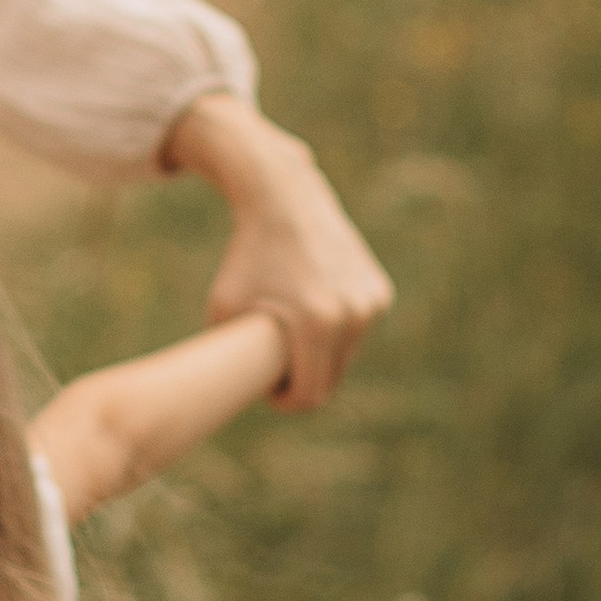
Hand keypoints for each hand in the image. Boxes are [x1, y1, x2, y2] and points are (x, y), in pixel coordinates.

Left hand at [161, 92, 390, 410]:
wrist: (284, 199)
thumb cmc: (245, 256)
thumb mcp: (221, 310)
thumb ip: (224, 357)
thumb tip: (223, 396)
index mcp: (317, 324)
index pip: (309, 394)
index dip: (285, 401)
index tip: (267, 392)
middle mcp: (352, 315)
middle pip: (330, 381)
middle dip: (303, 382)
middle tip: (276, 367)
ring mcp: (370, 302)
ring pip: (345, 358)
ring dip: (321, 358)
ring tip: (291, 337)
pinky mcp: (378, 290)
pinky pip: (355, 331)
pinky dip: (335, 331)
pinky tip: (311, 309)